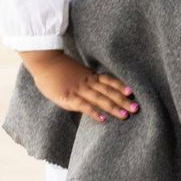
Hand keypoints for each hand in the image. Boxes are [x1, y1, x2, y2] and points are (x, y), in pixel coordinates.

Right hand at [20, 51, 139, 124]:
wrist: (44, 61)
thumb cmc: (57, 67)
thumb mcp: (75, 72)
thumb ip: (85, 79)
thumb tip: (94, 88)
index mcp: (90, 76)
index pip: (109, 81)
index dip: (121, 87)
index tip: (133, 93)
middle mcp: (88, 82)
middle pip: (109, 92)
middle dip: (123, 101)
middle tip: (136, 108)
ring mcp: (79, 89)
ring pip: (100, 99)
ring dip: (113, 108)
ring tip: (126, 115)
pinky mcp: (68, 97)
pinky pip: (84, 105)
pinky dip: (94, 112)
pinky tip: (103, 119)